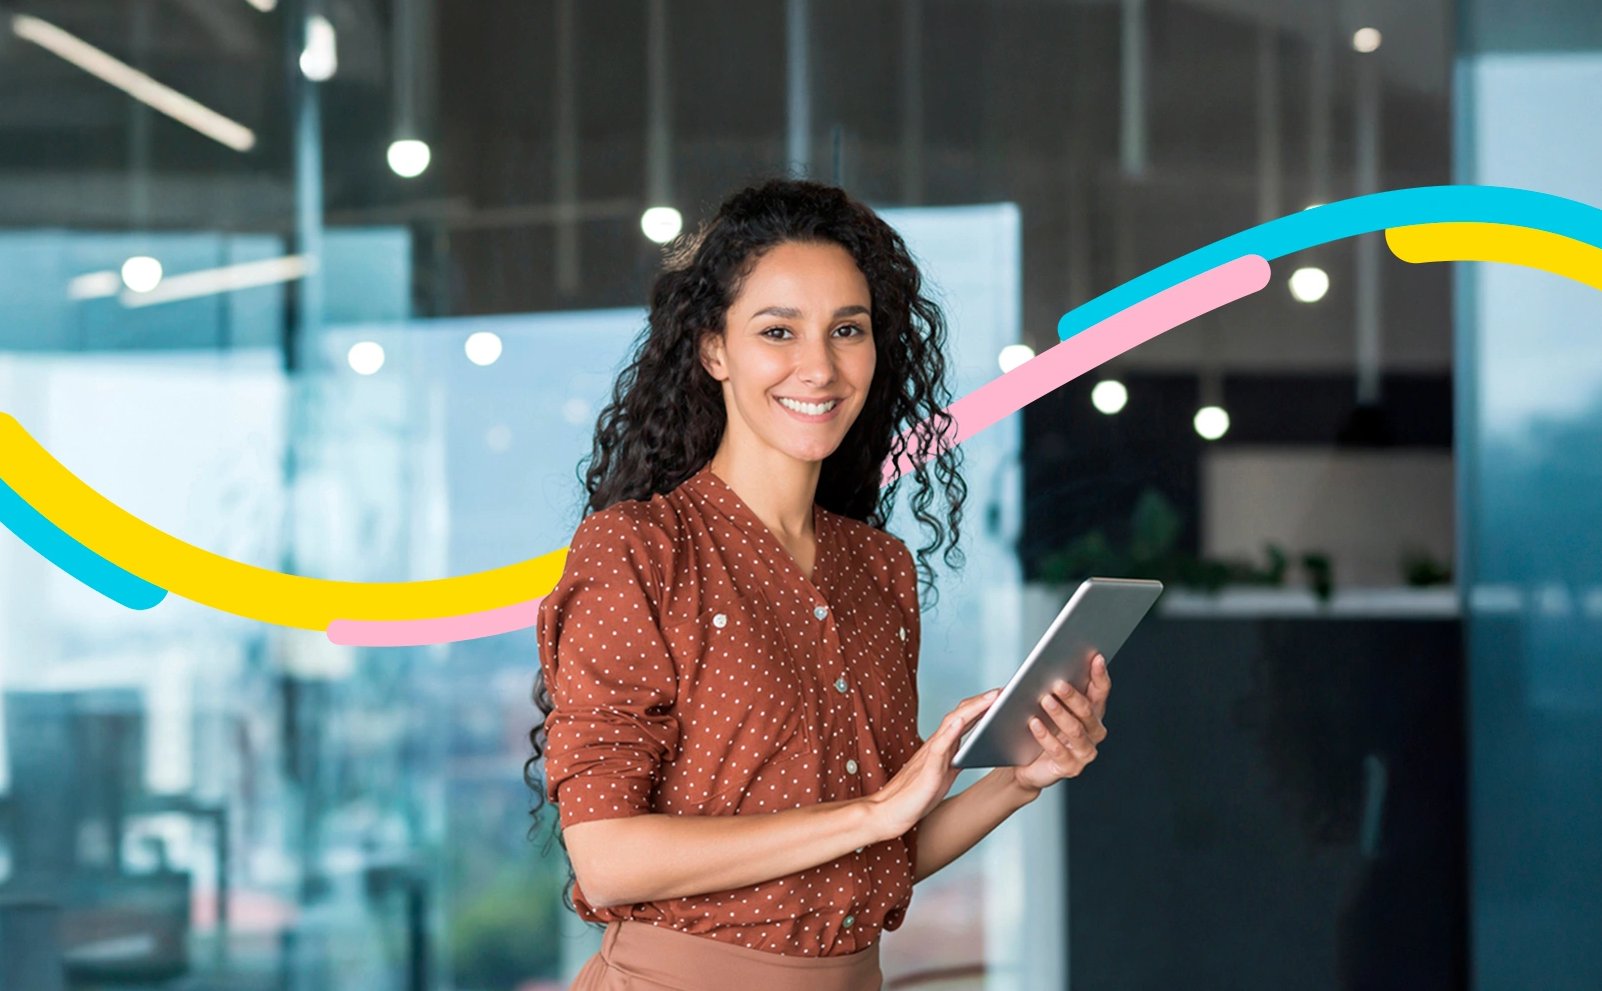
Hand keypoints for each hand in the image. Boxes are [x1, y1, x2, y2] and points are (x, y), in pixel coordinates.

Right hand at [864, 687, 1000, 839]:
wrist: (888, 813)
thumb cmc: (916, 797)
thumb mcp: (944, 774)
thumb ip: (956, 758)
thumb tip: (977, 749)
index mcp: (942, 746)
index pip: (964, 719)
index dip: (983, 706)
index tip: (1003, 695)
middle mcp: (936, 745)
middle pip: (961, 714)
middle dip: (983, 701)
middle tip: (1005, 689)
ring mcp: (930, 755)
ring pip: (952, 724)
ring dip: (973, 708)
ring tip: (992, 697)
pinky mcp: (926, 771)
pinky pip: (938, 748)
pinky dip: (949, 732)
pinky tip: (960, 721)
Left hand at [1010, 653, 1111, 793]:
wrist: (1022, 763)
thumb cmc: (1035, 727)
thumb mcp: (1039, 705)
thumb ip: (1045, 689)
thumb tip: (1041, 670)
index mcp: (1091, 711)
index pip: (1100, 691)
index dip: (1100, 675)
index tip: (1096, 657)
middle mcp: (1093, 731)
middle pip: (1087, 710)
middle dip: (1073, 695)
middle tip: (1057, 683)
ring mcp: (1085, 751)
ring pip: (1076, 730)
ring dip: (1060, 714)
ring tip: (1044, 700)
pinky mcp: (1071, 768)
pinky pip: (1060, 751)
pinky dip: (1046, 737)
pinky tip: (1034, 724)